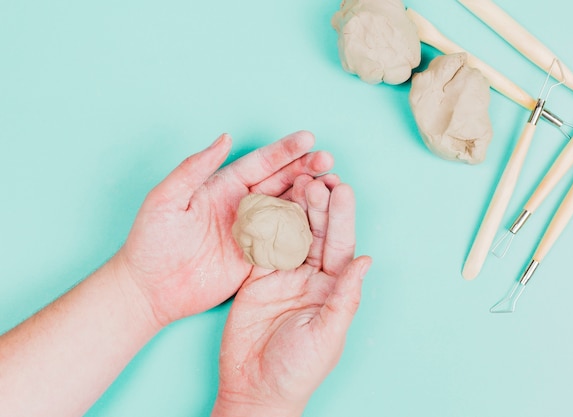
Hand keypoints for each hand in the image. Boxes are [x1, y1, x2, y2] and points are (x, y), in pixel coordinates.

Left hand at [112, 131, 333, 326]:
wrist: (149, 290)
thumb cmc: (150, 241)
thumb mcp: (165, 199)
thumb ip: (193, 169)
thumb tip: (225, 138)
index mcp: (223, 187)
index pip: (260, 164)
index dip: (284, 151)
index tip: (308, 139)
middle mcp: (242, 206)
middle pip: (281, 182)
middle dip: (306, 169)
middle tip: (329, 160)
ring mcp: (251, 232)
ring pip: (288, 209)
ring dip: (310, 198)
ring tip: (333, 186)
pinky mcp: (255, 259)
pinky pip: (284, 242)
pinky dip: (305, 231)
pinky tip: (323, 222)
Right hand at [212, 177, 371, 416]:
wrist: (254, 389)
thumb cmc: (297, 370)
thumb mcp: (327, 334)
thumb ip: (345, 296)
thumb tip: (366, 259)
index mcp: (332, 289)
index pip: (340, 246)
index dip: (342, 217)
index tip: (342, 189)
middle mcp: (310, 278)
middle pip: (317, 233)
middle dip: (318, 205)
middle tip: (316, 177)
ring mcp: (282, 276)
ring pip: (291, 233)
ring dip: (294, 208)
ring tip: (297, 182)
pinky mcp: (256, 279)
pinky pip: (262, 246)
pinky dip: (265, 224)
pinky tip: (268, 202)